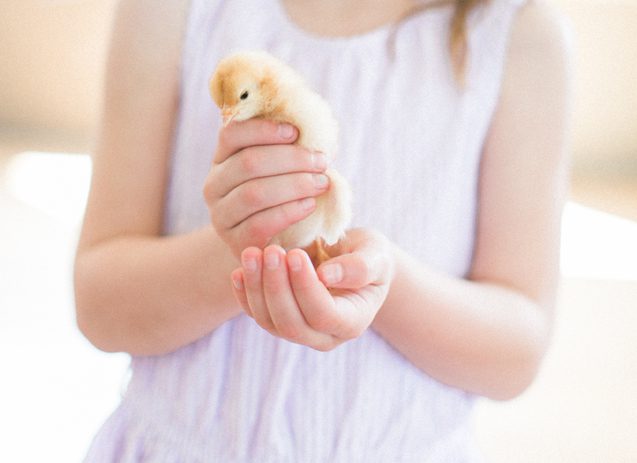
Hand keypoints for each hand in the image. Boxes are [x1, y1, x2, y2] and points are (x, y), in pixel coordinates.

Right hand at [203, 119, 329, 258]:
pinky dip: (289, 212)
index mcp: (222, 158)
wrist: (272, 241)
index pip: (232, 134)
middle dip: (291, 159)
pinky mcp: (234, 241)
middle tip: (321, 162)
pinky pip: (259, 224)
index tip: (295, 132)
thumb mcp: (279, 168)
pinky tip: (309, 205)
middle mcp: (214, 185)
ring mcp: (221, 215)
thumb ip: (288, 148)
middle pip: (248, 163)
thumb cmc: (282, 196)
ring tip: (321, 183)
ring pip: (253, 194)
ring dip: (294, 185)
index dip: (263, 129)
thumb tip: (314, 130)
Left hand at [229, 229, 394, 350]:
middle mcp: (324, 336)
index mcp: (353, 322)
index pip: (324, 314)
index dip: (306, 288)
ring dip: (256, 288)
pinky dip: (244, 294)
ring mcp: (299, 332)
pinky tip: (239, 270)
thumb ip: (359, 266)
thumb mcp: (375, 255)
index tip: (295, 254)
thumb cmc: (369, 255)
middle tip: (271, 251)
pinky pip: (256, 314)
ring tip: (252, 253)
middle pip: (292, 325)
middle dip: (277, 288)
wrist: (352, 260)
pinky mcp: (278, 321)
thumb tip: (327, 276)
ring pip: (269, 322)